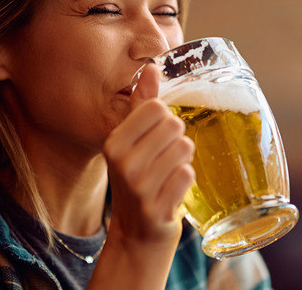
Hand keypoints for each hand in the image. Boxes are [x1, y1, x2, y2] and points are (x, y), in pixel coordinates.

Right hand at [103, 63, 194, 247]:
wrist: (136, 234)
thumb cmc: (138, 180)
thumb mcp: (132, 141)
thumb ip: (142, 103)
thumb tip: (151, 66)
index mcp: (114, 142)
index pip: (157, 107)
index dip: (166, 120)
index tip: (157, 138)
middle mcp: (122, 163)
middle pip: (175, 126)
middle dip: (177, 140)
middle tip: (164, 159)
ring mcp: (139, 187)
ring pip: (185, 148)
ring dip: (183, 160)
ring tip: (169, 174)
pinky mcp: (157, 207)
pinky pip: (188, 174)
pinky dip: (186, 181)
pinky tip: (172, 191)